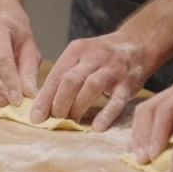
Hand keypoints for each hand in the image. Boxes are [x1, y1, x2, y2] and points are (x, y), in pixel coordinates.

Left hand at [30, 32, 149, 131]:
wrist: (137, 44)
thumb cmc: (102, 55)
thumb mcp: (81, 55)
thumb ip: (64, 74)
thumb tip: (43, 104)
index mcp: (77, 49)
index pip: (57, 75)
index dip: (45, 98)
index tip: (36, 117)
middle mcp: (94, 56)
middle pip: (71, 81)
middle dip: (59, 104)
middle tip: (55, 119)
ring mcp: (112, 69)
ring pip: (91, 87)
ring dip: (78, 108)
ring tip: (71, 122)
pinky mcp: (128, 83)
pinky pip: (116, 100)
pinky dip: (106, 114)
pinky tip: (97, 127)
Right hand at [130, 73, 172, 163]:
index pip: (166, 109)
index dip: (157, 133)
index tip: (154, 156)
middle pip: (150, 108)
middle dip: (144, 135)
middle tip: (142, 160)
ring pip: (148, 111)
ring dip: (141, 134)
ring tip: (140, 158)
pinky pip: (155, 116)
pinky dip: (147, 133)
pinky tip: (146, 150)